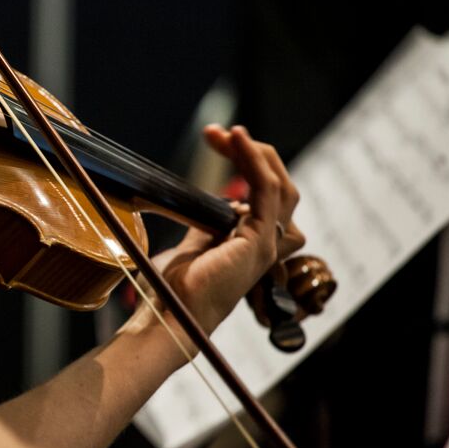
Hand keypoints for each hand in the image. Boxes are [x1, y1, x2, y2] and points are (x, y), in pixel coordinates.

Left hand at [121, 125, 304, 346]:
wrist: (170, 314)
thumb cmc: (175, 289)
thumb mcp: (193, 245)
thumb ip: (208, 224)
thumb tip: (204, 202)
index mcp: (254, 242)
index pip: (265, 190)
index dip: (245, 160)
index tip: (215, 138)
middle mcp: (268, 242)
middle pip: (278, 184)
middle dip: (250, 152)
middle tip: (216, 133)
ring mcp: (268, 243)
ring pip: (279, 184)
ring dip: (253, 152)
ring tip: (227, 133)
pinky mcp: (260, 241)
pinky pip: (266, 189)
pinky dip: (252, 160)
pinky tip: (237, 140)